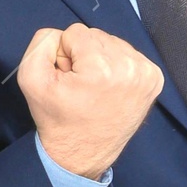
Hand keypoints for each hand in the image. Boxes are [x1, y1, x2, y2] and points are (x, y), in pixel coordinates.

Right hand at [17, 23, 163, 177]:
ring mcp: (146, 75)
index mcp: (101, 68)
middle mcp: (130, 68)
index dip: (65, 55)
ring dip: (101, 60)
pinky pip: (129, 54)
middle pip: (97, 35)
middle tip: (81, 86)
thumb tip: (62, 35)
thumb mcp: (31, 78)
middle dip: (84, 56)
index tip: (69, 80)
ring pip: (113, 43)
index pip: (76, 32)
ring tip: (95, 88)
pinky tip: (110, 88)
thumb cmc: (57, 118)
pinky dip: (117, 67)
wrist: (82, 154)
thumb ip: (42, 43)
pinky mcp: (154, 79)